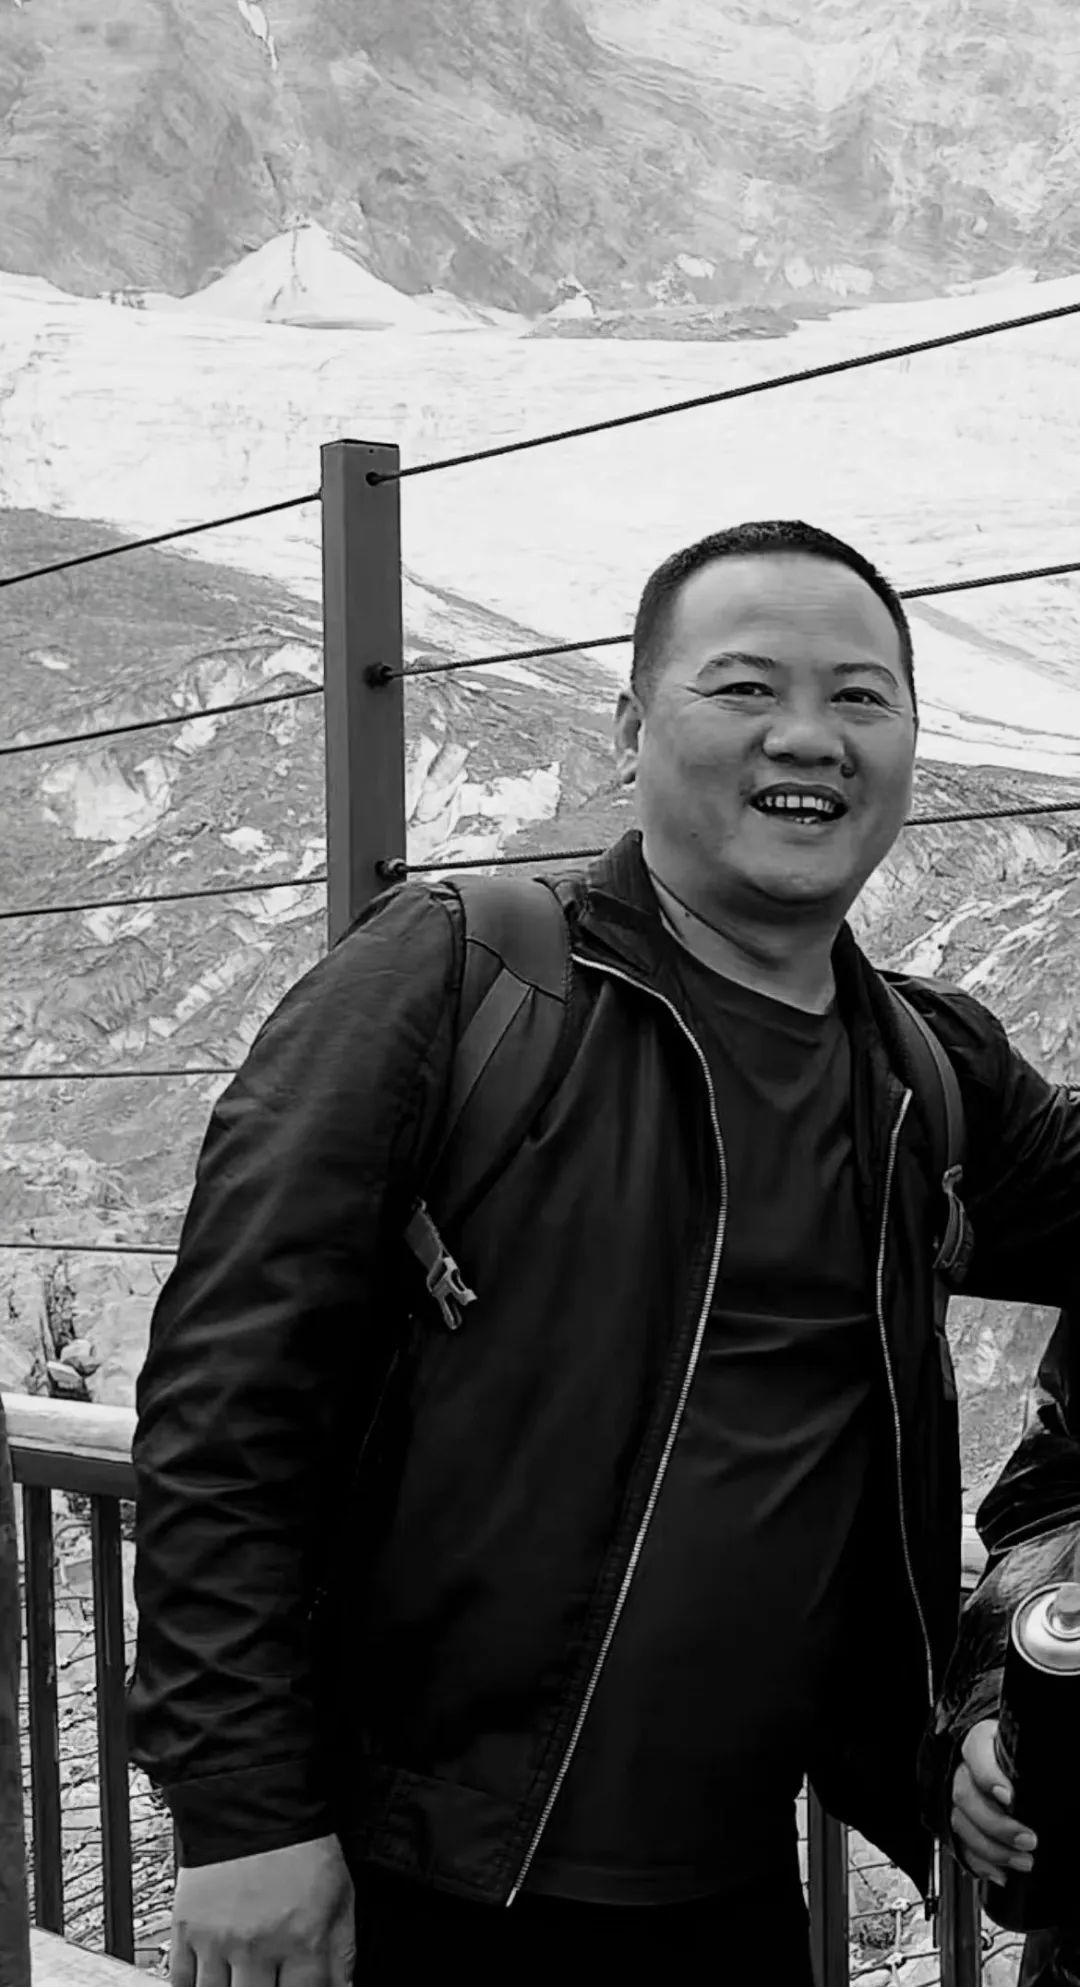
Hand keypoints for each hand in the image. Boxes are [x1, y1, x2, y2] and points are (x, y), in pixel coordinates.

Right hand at [169, 1835, 354, 1985]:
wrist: (253, 1803)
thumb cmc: (299, 1847)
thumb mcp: (340, 1896)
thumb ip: (341, 1954)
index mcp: (302, 1940)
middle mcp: (259, 1946)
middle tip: (265, 1981)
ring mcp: (219, 1942)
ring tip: (241, 1980)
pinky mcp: (188, 1930)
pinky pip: (182, 1982)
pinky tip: (209, 1983)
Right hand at [950, 1718, 1038, 1889]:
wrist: (1017, 1776)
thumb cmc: (1026, 1766)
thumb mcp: (1035, 1759)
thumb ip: (1036, 1769)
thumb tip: (1057, 1783)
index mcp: (981, 1742)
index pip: (975, 1752)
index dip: (988, 1776)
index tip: (1009, 1797)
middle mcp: (965, 1769)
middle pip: (965, 1794)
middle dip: (996, 1824)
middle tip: (1028, 1839)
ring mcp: (960, 1799)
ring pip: (961, 1823)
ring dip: (991, 1849)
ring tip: (1023, 1862)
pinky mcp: (961, 1826)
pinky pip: (961, 1847)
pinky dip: (980, 1864)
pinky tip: (1001, 1874)